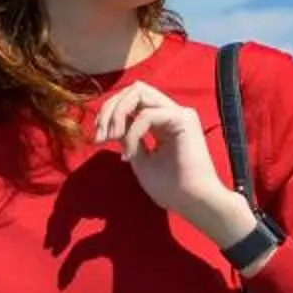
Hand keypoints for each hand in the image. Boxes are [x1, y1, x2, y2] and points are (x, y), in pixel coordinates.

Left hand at [94, 81, 255, 247]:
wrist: (194, 204)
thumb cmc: (172, 188)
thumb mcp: (140, 160)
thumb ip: (127, 138)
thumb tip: (112, 124)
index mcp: (162, 121)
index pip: (132, 100)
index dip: (109, 112)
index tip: (97, 138)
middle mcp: (171, 112)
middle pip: (134, 89)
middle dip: (110, 108)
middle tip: (100, 135)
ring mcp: (179, 113)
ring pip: (139, 92)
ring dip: (117, 113)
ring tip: (110, 137)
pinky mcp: (184, 120)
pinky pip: (147, 115)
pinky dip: (132, 133)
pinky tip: (129, 155)